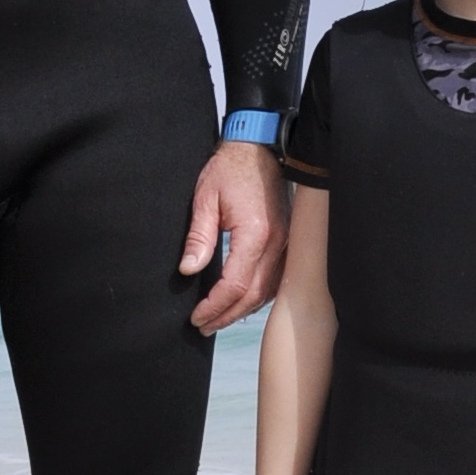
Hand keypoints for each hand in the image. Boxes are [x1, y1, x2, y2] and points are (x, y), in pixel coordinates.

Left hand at [182, 139, 286, 334]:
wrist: (259, 149)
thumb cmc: (230, 168)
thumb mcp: (205, 199)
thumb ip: (199, 237)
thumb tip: (188, 270)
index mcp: (256, 234)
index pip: (236, 284)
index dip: (215, 305)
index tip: (197, 316)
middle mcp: (277, 244)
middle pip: (254, 295)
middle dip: (227, 315)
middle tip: (203, 326)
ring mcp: (286, 244)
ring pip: (268, 291)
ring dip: (243, 310)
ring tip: (219, 319)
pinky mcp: (287, 241)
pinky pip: (276, 279)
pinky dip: (258, 296)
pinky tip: (243, 301)